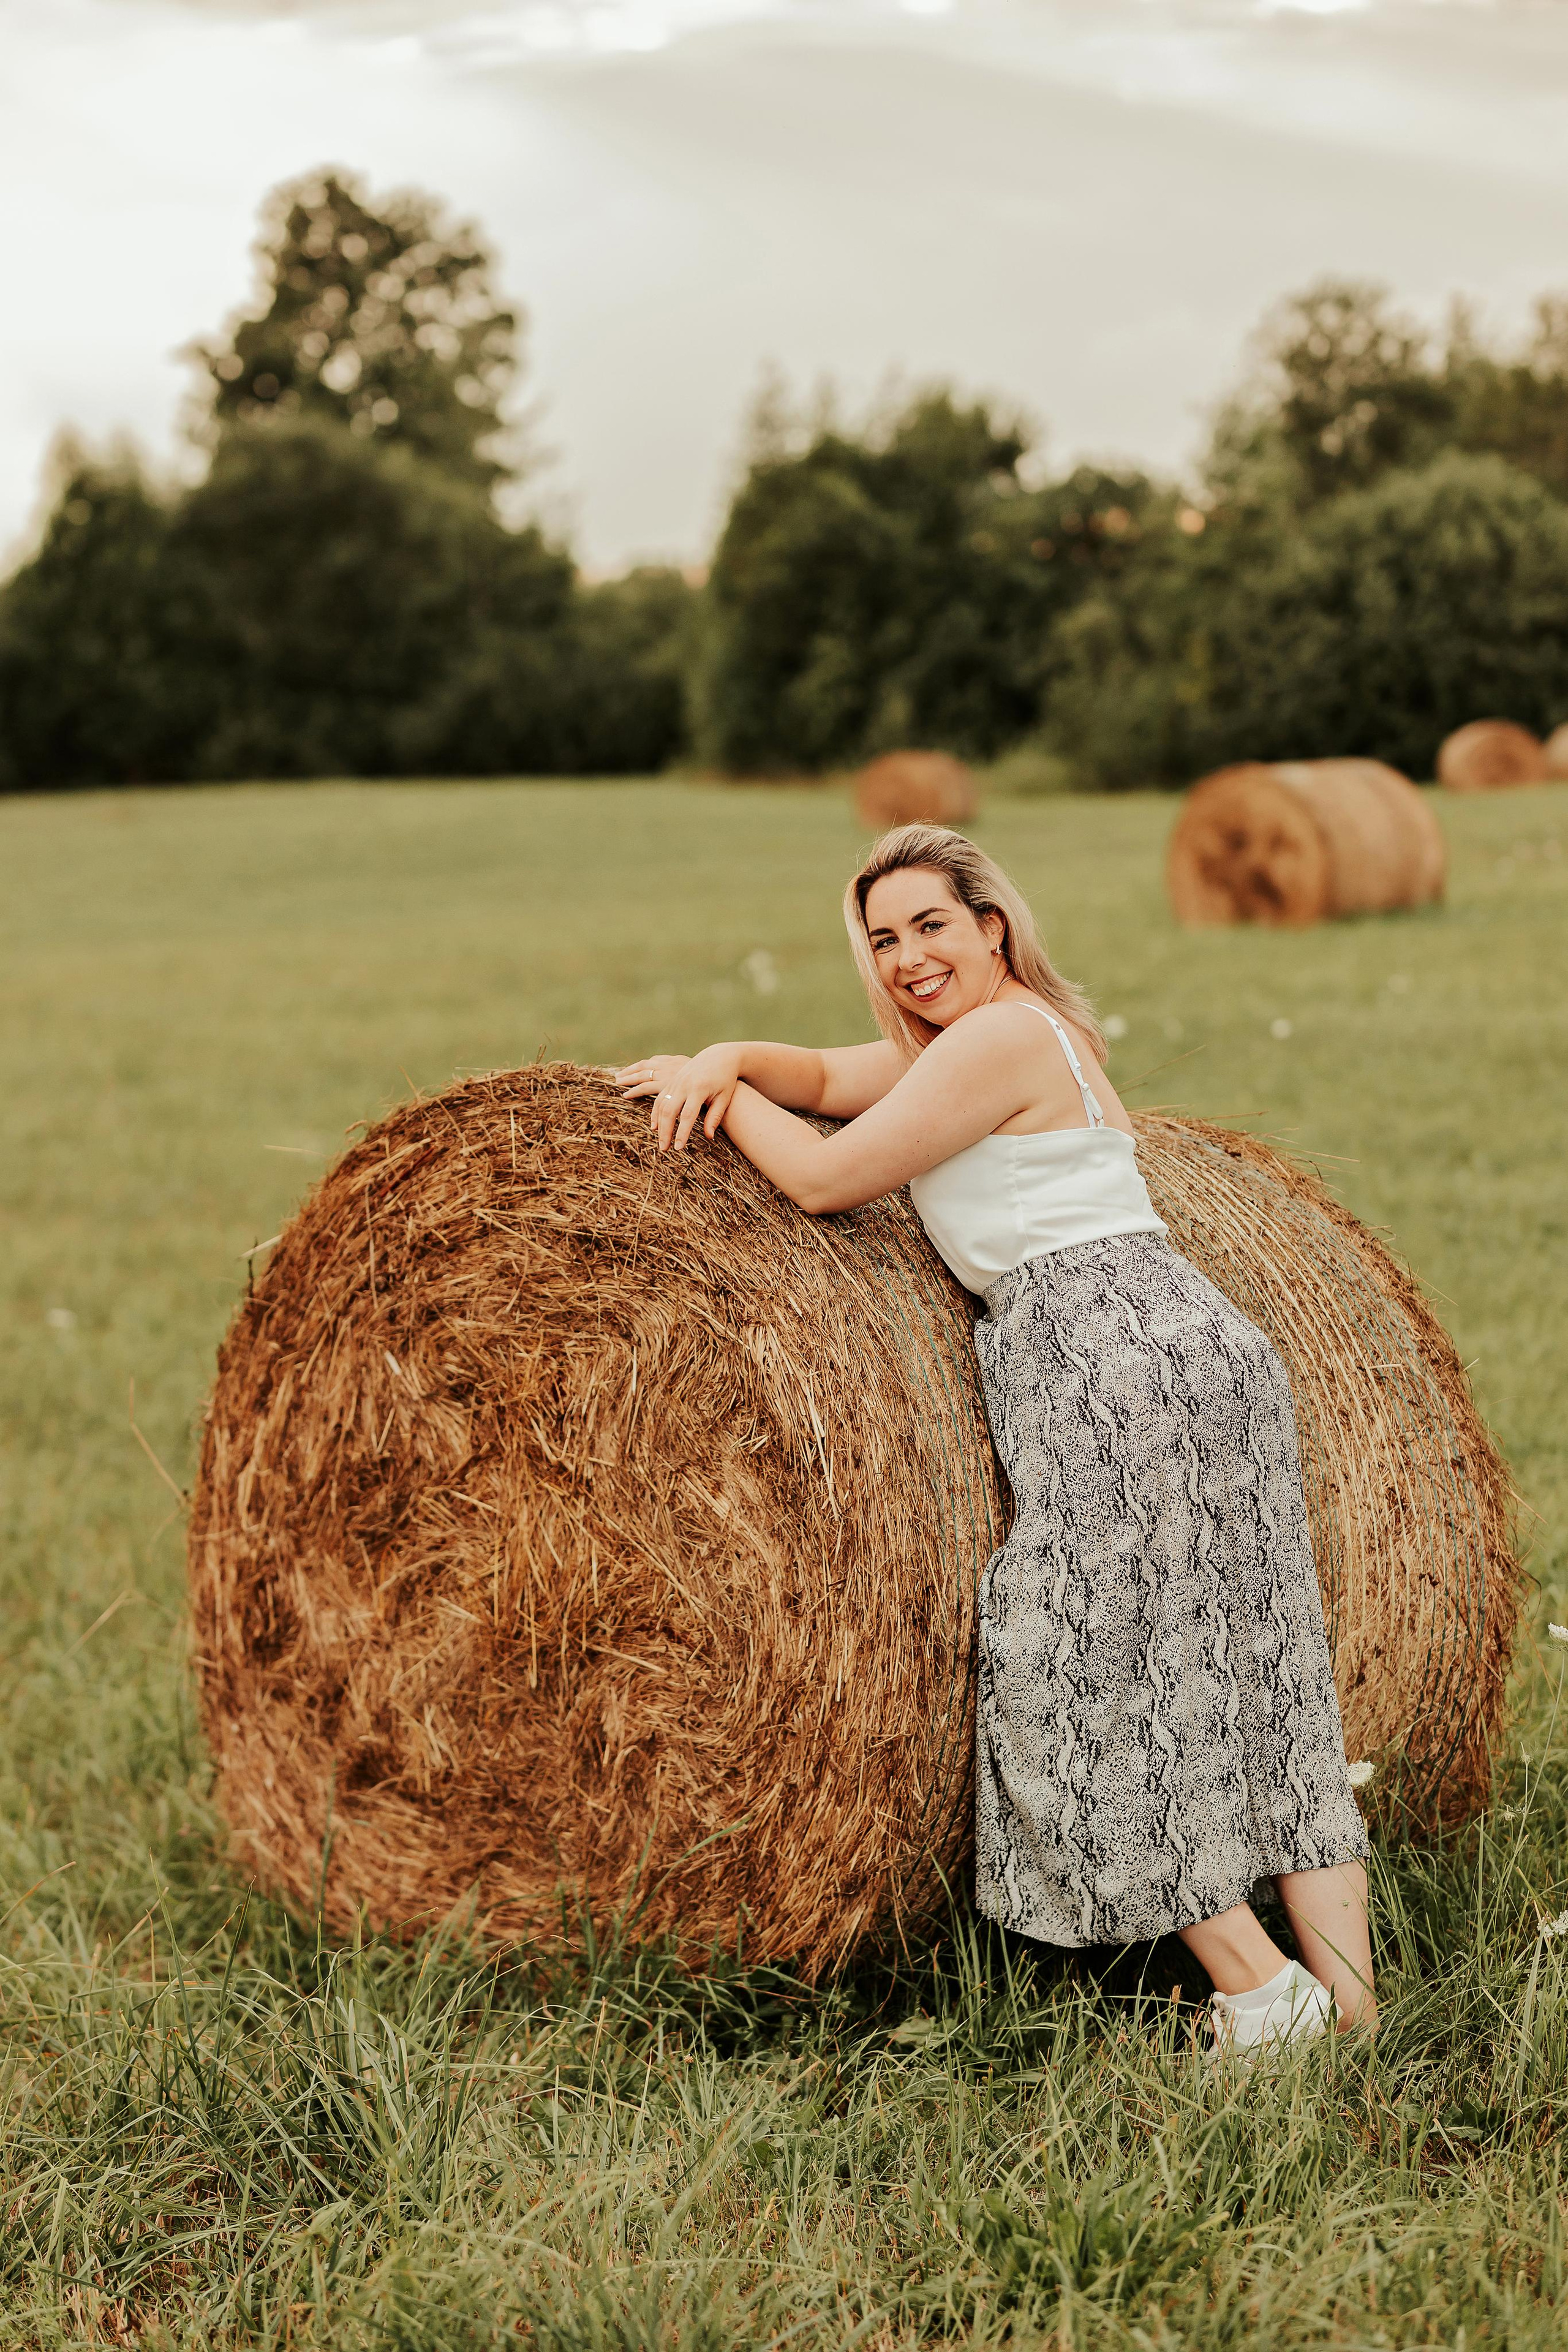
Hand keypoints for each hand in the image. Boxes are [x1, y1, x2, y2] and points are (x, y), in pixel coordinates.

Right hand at [616, 1044, 743, 1150]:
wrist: (720, 1056)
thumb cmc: (725, 1078)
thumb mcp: (724, 1097)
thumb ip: (715, 1116)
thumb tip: (708, 1137)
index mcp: (699, 1088)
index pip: (687, 1115)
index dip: (682, 1132)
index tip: (679, 1148)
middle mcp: (684, 1084)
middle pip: (669, 1111)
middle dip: (665, 1132)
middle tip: (664, 1149)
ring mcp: (676, 1081)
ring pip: (660, 1104)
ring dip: (657, 1123)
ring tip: (659, 1141)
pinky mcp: (672, 1080)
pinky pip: (659, 1097)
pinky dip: (654, 1111)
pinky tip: (655, 1125)